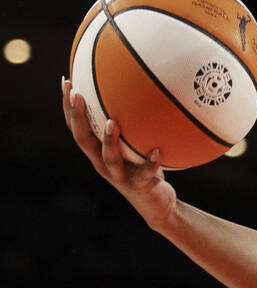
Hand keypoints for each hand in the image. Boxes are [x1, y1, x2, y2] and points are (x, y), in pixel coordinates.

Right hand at [62, 77, 176, 230]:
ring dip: (108, 140)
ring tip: (111, 122)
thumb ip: (135, 124)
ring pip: (108, 158)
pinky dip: (150, 163)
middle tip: (76, 94)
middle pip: (83, 140)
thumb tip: (142, 88)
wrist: (156, 205)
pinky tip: (157, 151)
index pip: (77, 127)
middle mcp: (103, 163)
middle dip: (77, 117)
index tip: (67, 82)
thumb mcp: (136, 145)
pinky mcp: (139, 186)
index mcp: (98, 152)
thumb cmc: (144, 169)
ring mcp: (119, 176)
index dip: (69, 107)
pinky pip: (144, 174)